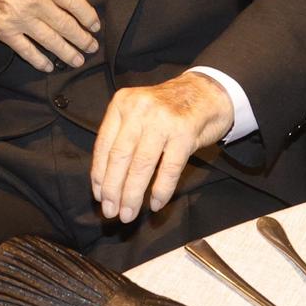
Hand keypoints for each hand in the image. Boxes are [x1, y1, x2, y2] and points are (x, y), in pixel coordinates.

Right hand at [0, 0, 99, 71]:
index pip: (74, 2)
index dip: (88, 17)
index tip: (95, 25)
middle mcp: (34, 0)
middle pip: (66, 25)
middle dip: (82, 39)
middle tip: (92, 47)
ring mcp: (19, 18)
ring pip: (50, 41)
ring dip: (67, 52)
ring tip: (78, 60)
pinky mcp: (5, 31)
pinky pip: (26, 50)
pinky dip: (39, 60)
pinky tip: (48, 65)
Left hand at [90, 72, 234, 222]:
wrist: (206, 91)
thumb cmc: (169, 108)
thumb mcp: (139, 112)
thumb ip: (123, 135)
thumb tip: (106, 179)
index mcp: (123, 103)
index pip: (104, 144)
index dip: (99, 173)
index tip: (99, 195)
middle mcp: (140, 109)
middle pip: (120, 157)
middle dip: (113, 189)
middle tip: (111, 212)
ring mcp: (163, 120)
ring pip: (141, 165)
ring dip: (133, 195)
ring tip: (128, 214)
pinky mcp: (185, 133)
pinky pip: (169, 169)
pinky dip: (161, 190)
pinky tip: (155, 204)